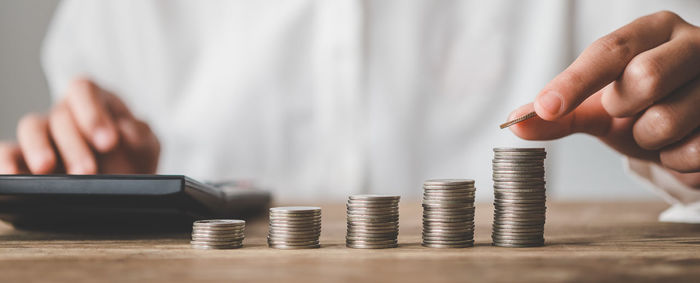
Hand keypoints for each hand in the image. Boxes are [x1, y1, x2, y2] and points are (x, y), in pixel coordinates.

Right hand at [0, 78, 158, 173]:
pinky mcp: (25, 157)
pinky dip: (6, 160)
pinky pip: (9, 151)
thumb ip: (142, 136)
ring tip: (46, 169)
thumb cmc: (134, 158)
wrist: (126, 185)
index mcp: (96, 100)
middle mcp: (66, 112)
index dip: (92, 112)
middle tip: (87, 171)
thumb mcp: (146, 147)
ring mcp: (44, 134)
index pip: (84, 89)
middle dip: (74, 144)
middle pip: (61, 115)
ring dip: (39, 148)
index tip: (108, 142)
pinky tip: (11, 174)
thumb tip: (126, 131)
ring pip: (32, 128)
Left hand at [508, 11, 699, 187]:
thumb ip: (557, 113)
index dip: (574, 82)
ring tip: (658, 128)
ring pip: (665, 122)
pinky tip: (681, 143)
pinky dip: (675, 160)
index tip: (546, 107)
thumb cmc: (640, 106)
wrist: (690, 129)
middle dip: (624, 108)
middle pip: (643, 78)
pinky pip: (692, 153)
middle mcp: (693, 44)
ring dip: (648, 140)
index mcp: (653, 30)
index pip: (608, 51)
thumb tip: (515, 124)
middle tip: (629, 110)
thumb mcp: (597, 106)